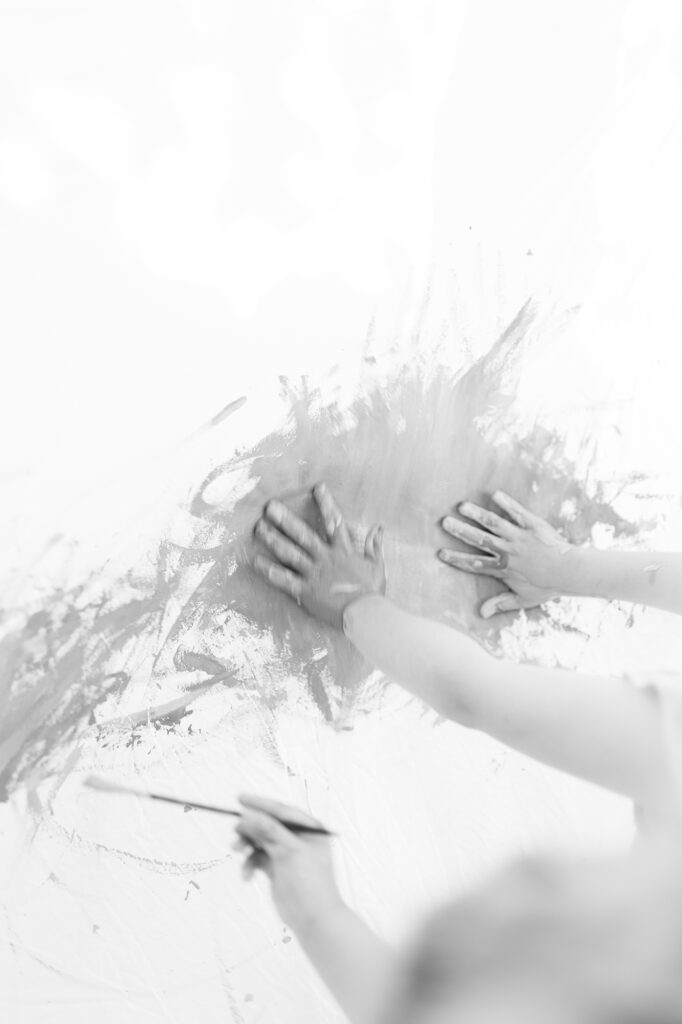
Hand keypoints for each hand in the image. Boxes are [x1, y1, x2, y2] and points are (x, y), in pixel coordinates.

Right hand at [235, 794, 343, 933]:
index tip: (240, 799)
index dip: (260, 804)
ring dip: (247, 845)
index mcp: (310, 828)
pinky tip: (246, 875)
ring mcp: (287, 853)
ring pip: (260, 840)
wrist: (313, 919)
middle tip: (235, 829)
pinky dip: (249, 864)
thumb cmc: (310, 883)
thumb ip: (269, 831)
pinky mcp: (276, 868)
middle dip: (251, 826)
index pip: (282, 810)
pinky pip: (258, 858)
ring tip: (237, 850)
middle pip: (268, 824)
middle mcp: (299, 838)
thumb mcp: (290, 851)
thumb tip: (249, 815)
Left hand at [252, 482, 385, 629]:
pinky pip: (284, 580)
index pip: (334, 522)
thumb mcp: (378, 566)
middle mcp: (326, 558)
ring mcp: (314, 574)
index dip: (326, 503)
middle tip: (270, 506)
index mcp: (344, 551)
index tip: (317, 487)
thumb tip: (379, 527)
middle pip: (303, 535)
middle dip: (286, 520)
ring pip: (290, 553)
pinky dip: (269, 571)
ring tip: (259, 527)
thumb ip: (375, 545)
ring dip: (273, 539)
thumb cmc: (372, 592)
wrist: (365, 615)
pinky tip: (255, 562)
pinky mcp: (306, 591)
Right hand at [438, 490, 573, 617]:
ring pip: (494, 523)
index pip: (475, 564)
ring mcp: (519, 536)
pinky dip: (506, 503)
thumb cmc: (547, 586)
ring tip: (462, 506)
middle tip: (444, 522)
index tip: (440, 553)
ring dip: (477, 514)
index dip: (457, 559)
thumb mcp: (523, 599)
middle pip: (480, 540)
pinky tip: (494, 493)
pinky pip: (517, 512)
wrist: (571, 572)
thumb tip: (481, 613)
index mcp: (504, 568)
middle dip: (460, 531)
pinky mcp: (533, 525)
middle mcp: (508, 550)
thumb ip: (501, 604)